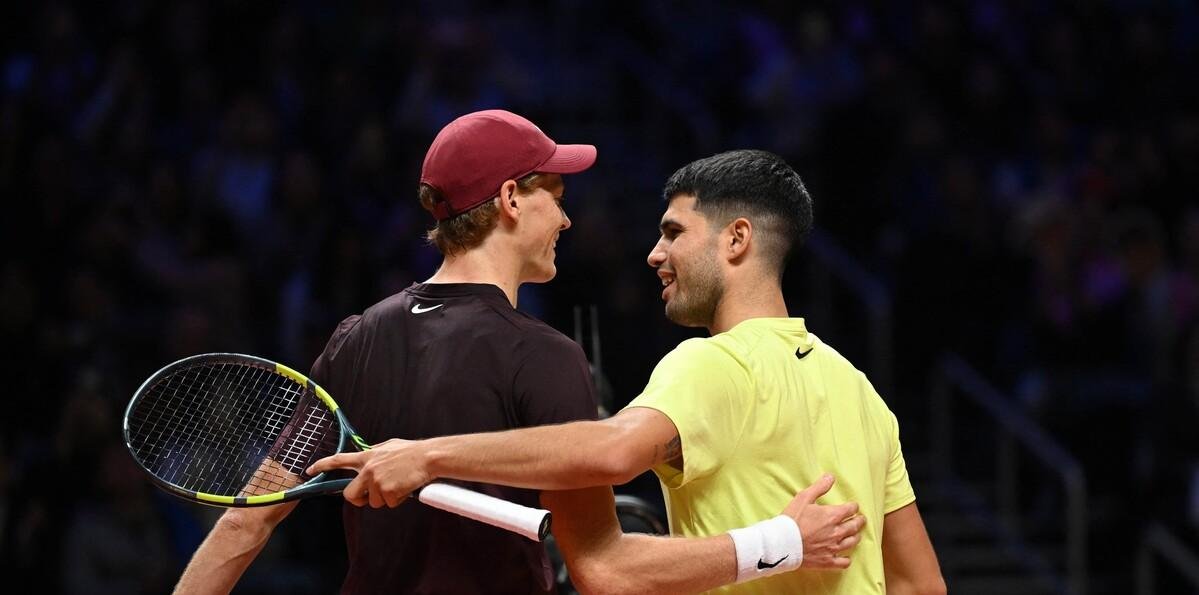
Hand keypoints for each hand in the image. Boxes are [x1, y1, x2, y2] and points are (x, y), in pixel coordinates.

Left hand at [305, 438, 431, 507]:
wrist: (428, 457)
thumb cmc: (413, 452)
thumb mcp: (389, 446)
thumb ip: (375, 452)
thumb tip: (369, 454)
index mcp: (367, 457)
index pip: (338, 460)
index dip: (322, 466)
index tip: (310, 470)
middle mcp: (368, 469)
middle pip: (350, 495)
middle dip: (359, 499)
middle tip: (371, 496)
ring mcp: (377, 481)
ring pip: (374, 502)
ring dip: (386, 498)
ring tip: (399, 484)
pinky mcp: (387, 491)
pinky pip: (389, 504)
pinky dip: (398, 499)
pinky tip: (405, 487)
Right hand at [782, 473, 864, 569]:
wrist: (782, 543)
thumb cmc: (792, 519)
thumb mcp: (804, 498)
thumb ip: (819, 487)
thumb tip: (831, 477)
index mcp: (833, 516)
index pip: (851, 509)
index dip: (854, 506)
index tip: (853, 506)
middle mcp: (837, 532)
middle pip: (855, 525)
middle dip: (859, 521)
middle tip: (860, 519)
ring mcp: (833, 548)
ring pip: (852, 542)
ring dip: (856, 537)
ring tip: (856, 535)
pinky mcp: (827, 561)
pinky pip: (844, 562)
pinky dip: (847, 559)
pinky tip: (845, 556)